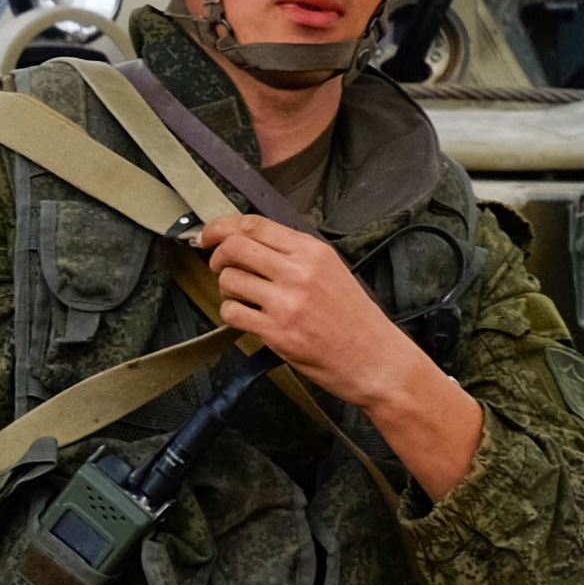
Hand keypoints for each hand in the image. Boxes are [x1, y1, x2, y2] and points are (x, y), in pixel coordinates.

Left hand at [191, 216, 478, 496]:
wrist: (375, 359)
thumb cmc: (354, 318)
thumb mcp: (331, 271)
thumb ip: (293, 255)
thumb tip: (248, 243)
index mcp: (313, 251)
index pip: (255, 225)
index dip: (222, 227)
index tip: (208, 236)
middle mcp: (299, 271)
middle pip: (234, 248)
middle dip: (217, 257)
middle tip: (219, 268)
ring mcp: (286, 302)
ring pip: (228, 280)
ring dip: (227, 289)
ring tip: (245, 298)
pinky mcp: (277, 332)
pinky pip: (232, 313)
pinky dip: (232, 314)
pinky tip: (249, 318)